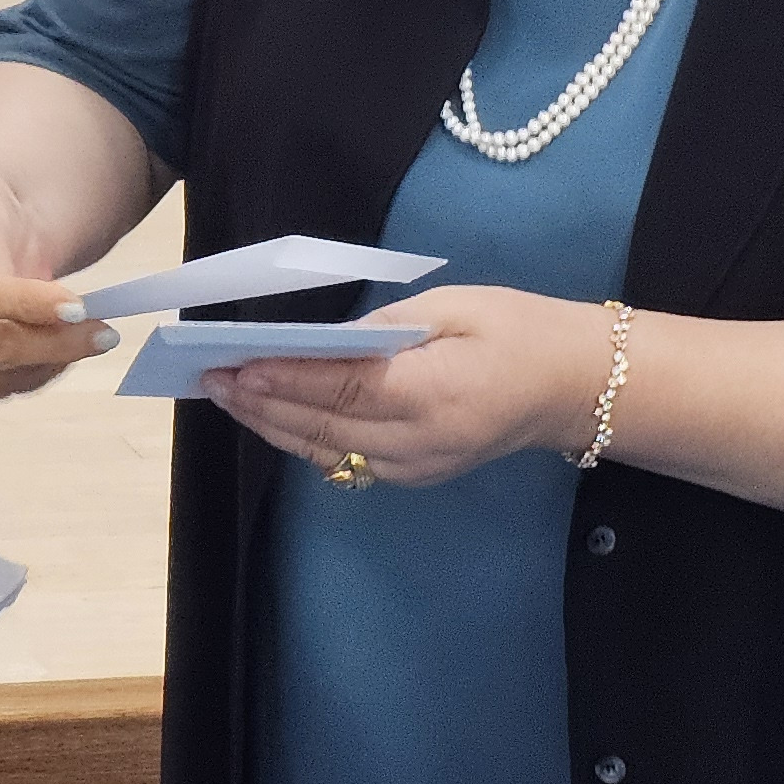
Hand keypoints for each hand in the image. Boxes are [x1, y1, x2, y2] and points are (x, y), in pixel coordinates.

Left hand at [203, 285, 604, 488]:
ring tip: (227, 395)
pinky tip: (271, 415)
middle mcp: (421, 443)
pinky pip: (346, 460)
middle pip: (324, 426)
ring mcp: (418, 467)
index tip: (237, 365)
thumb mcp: (452, 308)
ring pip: (328, 451)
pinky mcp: (416, 475)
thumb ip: (383, 328)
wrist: (572, 386)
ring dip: (272, 424)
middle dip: (263, 403)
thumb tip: (320, 342)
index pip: (342, 390)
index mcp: (434, 394)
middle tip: (211, 377)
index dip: (286, 380)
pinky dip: (303, 438)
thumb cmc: (515, 330)